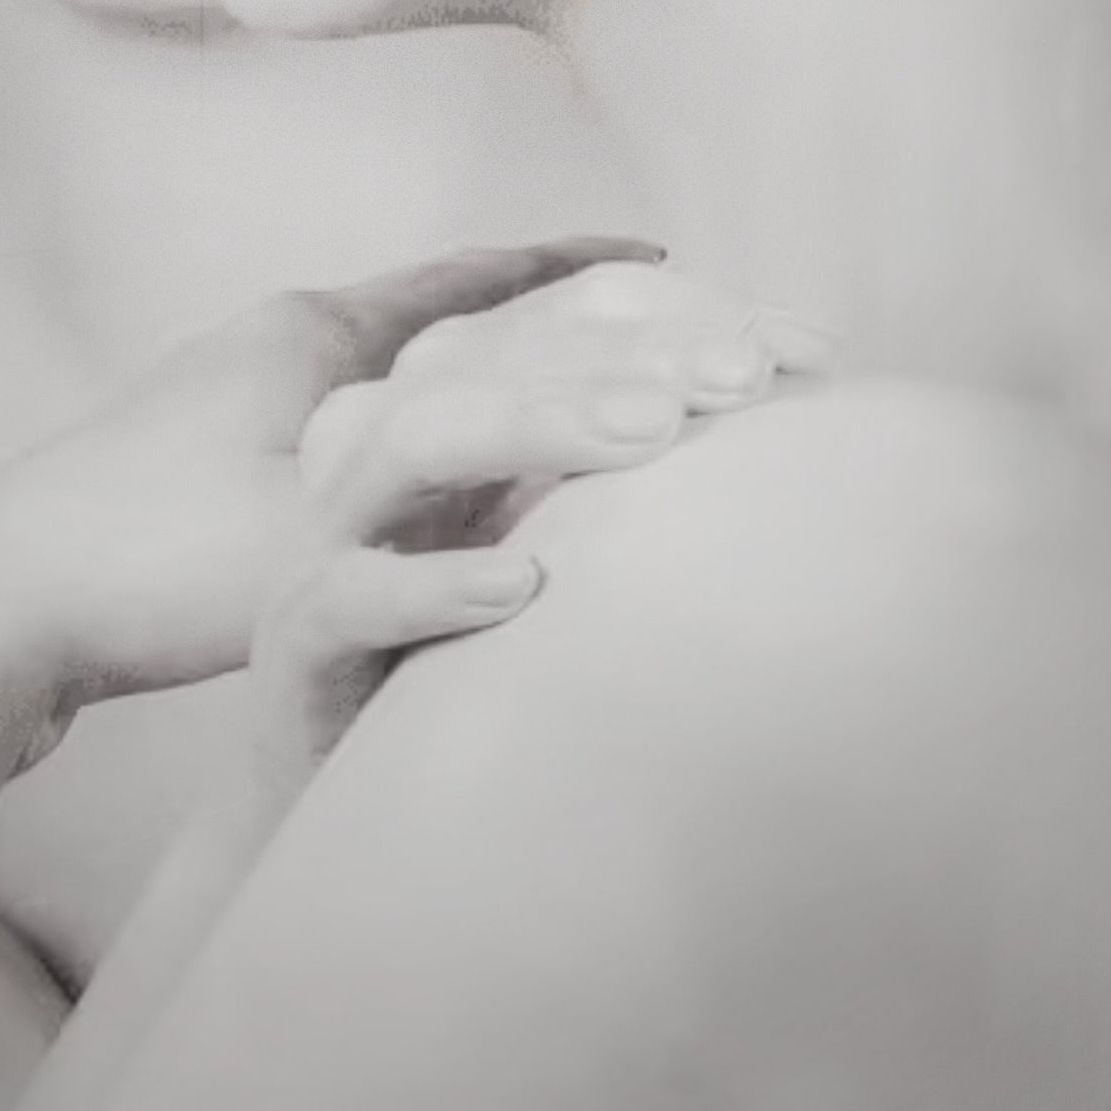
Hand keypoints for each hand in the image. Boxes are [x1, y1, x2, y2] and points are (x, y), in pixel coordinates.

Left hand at [0, 234, 669, 755]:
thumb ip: (432, 551)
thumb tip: (544, 557)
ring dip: (454, 392)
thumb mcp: (316, 555)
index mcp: (309, 335)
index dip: (569, 270)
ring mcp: (215, 403)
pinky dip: (396, 450)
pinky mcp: (182, 471)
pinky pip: (327, 437)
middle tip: (620, 338)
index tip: (655, 257)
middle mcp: (263, 346)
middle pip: (427, 320)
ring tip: (533, 421)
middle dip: (525, 327)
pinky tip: (409, 506)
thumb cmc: (148, 570)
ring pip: (373, 384)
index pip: (471, 281)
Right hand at [247, 260, 831, 798]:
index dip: (684, 314)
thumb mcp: (574, 537)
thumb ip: (645, 463)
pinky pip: (352, 594)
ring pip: (414, 440)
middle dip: (626, 355)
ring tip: (654, 432)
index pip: (563, 315)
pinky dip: (435, 584)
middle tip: (746, 374)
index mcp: (452, 401)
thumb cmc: (483, 652)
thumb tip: (796, 397)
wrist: (350, 796)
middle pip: (492, 353)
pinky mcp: (299, 638)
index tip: (810, 349)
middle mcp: (382, 446)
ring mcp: (330, 537)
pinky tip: (526, 587)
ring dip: (537, 423)